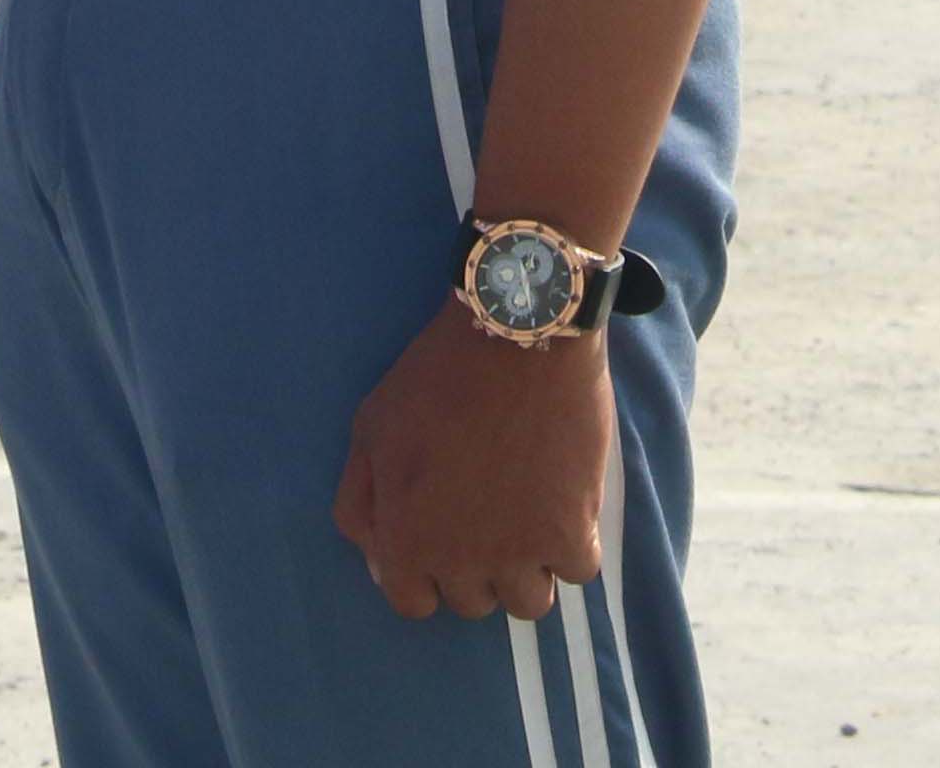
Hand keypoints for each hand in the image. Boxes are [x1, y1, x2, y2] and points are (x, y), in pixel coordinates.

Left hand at [331, 297, 611, 621]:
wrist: (515, 336)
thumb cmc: (436, 377)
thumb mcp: (370, 429)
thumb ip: (360, 502)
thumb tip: (378, 562)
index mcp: (406, 540)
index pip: (413, 603)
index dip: (424, 573)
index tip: (441, 540)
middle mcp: (460, 561)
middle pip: (473, 603)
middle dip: (475, 568)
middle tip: (486, 519)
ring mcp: (519, 551)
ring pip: (529, 604)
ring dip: (527, 571)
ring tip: (529, 524)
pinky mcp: (572, 530)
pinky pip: (579, 572)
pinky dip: (574, 547)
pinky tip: (565, 509)